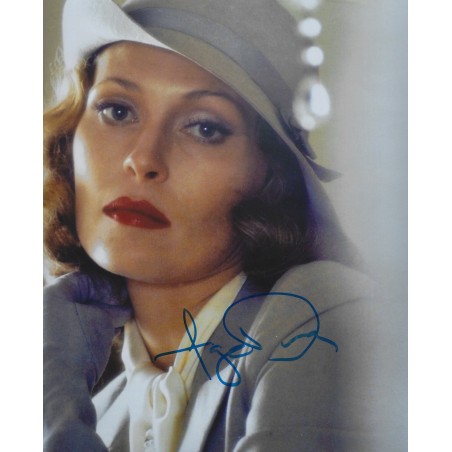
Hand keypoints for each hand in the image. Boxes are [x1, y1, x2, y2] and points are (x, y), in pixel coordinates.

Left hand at [44, 272, 131, 450]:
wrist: (57, 392)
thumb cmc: (79, 347)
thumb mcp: (103, 321)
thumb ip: (113, 309)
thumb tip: (124, 310)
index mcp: (49, 294)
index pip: (83, 280)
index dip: (107, 288)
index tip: (121, 300)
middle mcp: (38, 310)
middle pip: (75, 298)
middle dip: (100, 305)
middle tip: (119, 314)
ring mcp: (39, 332)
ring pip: (69, 317)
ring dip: (92, 320)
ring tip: (112, 330)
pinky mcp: (41, 351)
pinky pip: (63, 334)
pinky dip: (81, 334)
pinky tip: (98, 343)